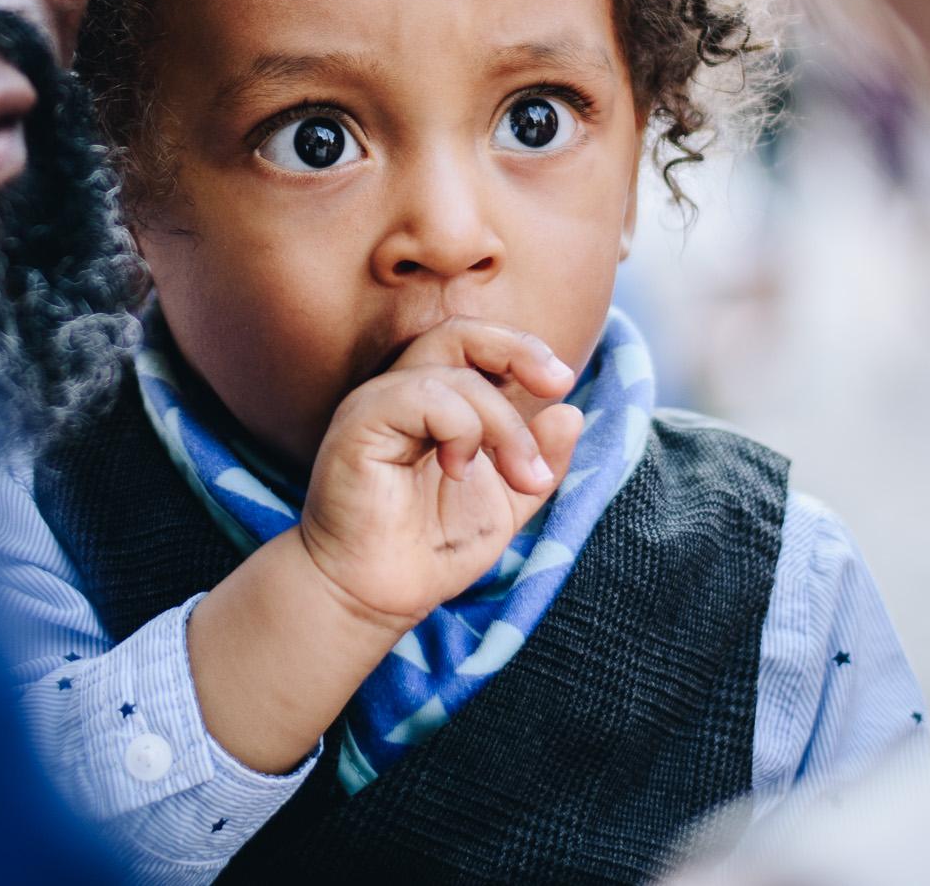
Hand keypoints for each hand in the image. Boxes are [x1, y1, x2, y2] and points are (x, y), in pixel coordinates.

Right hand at [296, 318, 584, 626]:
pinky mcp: (359, 425)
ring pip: (453, 375)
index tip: (562, 383)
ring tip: (517, 475)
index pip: (476, 345)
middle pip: (459, 333)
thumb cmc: (431, 549)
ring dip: (502, 422)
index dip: (523, 350)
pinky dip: (459, 429)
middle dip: (518, 350)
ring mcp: (376, 405)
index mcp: (435, 402)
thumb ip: (540, 461)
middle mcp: (402, 393)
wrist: (377, 595)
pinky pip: (419, 397)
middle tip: (557, 383)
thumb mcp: (508, 503)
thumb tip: (570, 411)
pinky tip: (459, 472)